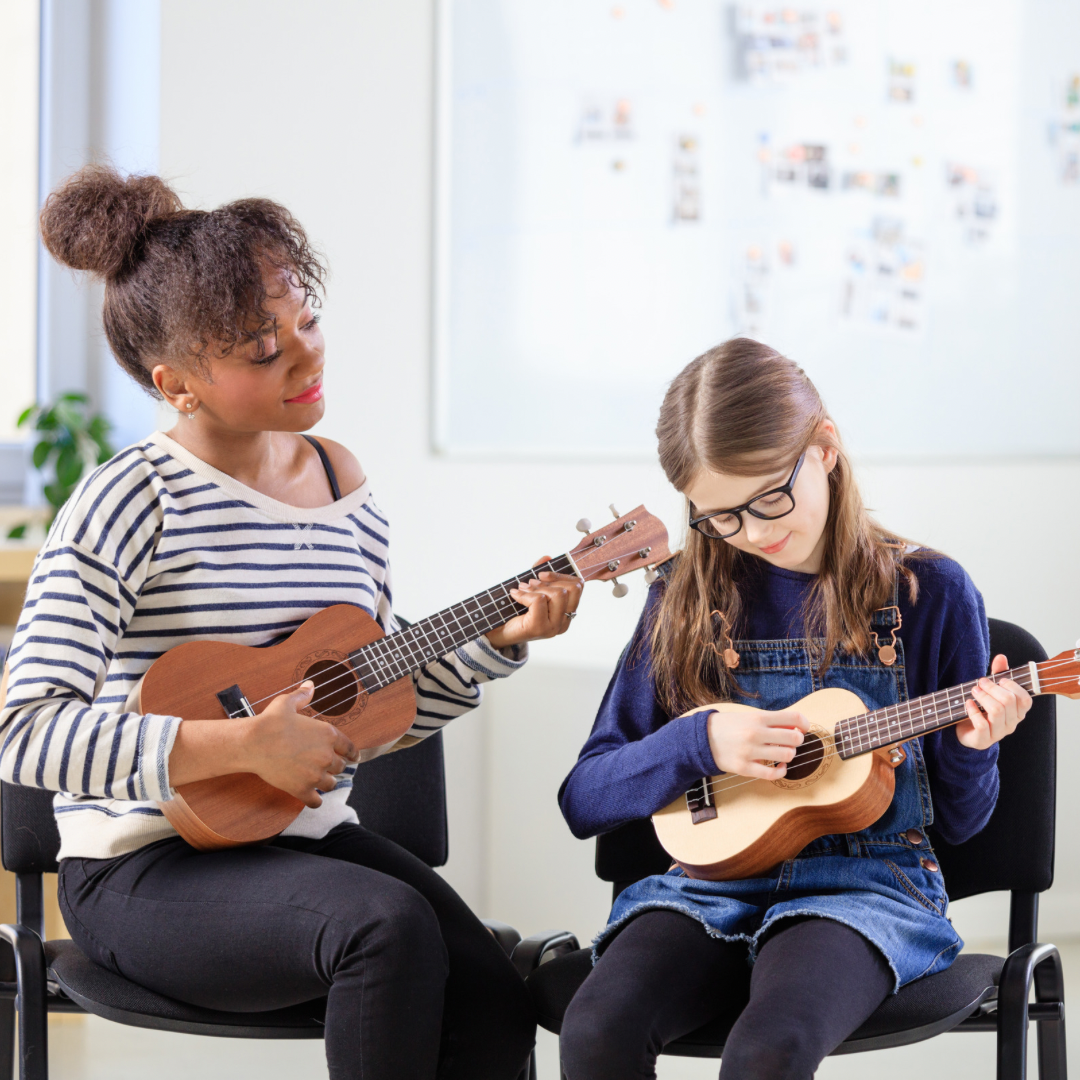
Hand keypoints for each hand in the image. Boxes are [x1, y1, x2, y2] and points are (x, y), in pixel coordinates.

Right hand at [243, 682, 358, 807]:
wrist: (253, 743)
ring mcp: (315, 775)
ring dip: (326, 782)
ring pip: (331, 784)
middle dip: (335, 766)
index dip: (352, 753)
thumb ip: (302, 696)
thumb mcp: (287, 703)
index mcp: (328, 734)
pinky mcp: (302, 789)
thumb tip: (310, 685)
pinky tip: (313, 798)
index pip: (349, 747)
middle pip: (341, 767)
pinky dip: (315, 801)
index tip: (355, 757)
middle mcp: (326, 756)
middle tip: (328, 767)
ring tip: (320, 780)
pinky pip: (316, 801)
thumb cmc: (270, 722)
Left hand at [485, 556, 582, 647]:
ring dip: (536, 587)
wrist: (497, 632)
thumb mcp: (532, 590)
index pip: (578, 587)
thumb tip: (547, 557)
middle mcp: (564, 623)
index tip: (542, 574)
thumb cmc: (516, 611)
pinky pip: (539, 600)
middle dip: (548, 581)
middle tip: (530, 582)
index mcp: (567, 614)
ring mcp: (553, 627)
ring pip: (558, 594)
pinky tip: (515, 595)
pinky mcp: (540, 628)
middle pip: (570, 590)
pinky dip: (525, 594)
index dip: (562, 576)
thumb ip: (541, 575)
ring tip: (522, 588)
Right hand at [706, 707, 810, 779]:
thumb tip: (795, 728)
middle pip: (794, 738)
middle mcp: (755, 734)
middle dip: (797, 741)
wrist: (702, 738)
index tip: (804, 728)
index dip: (804, 723)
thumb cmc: (728, 726)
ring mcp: (750, 752)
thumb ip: (770, 721)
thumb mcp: (748, 716)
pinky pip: (772, 774)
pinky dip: (781, 771)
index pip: (793, 718)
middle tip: (791, 741)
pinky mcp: (744, 768)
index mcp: (757, 718)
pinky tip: (780, 767)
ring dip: (789, 755)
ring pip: (787, 755)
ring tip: (782, 753)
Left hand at [954, 654, 1032, 749]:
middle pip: (1008, 701)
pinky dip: (973, 711)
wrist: (966, 732)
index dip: (1013, 686)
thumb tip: (1001, 657)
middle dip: (992, 687)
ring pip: (996, 711)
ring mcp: (998, 733)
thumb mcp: (991, 691)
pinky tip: (968, 704)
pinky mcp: (983, 740)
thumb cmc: (982, 709)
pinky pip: (982, 724)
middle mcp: (1011, 724)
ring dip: (983, 696)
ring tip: (974, 690)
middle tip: (980, 682)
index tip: (999, 679)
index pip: (1025, 699)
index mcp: (1017, 712)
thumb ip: (998, 675)